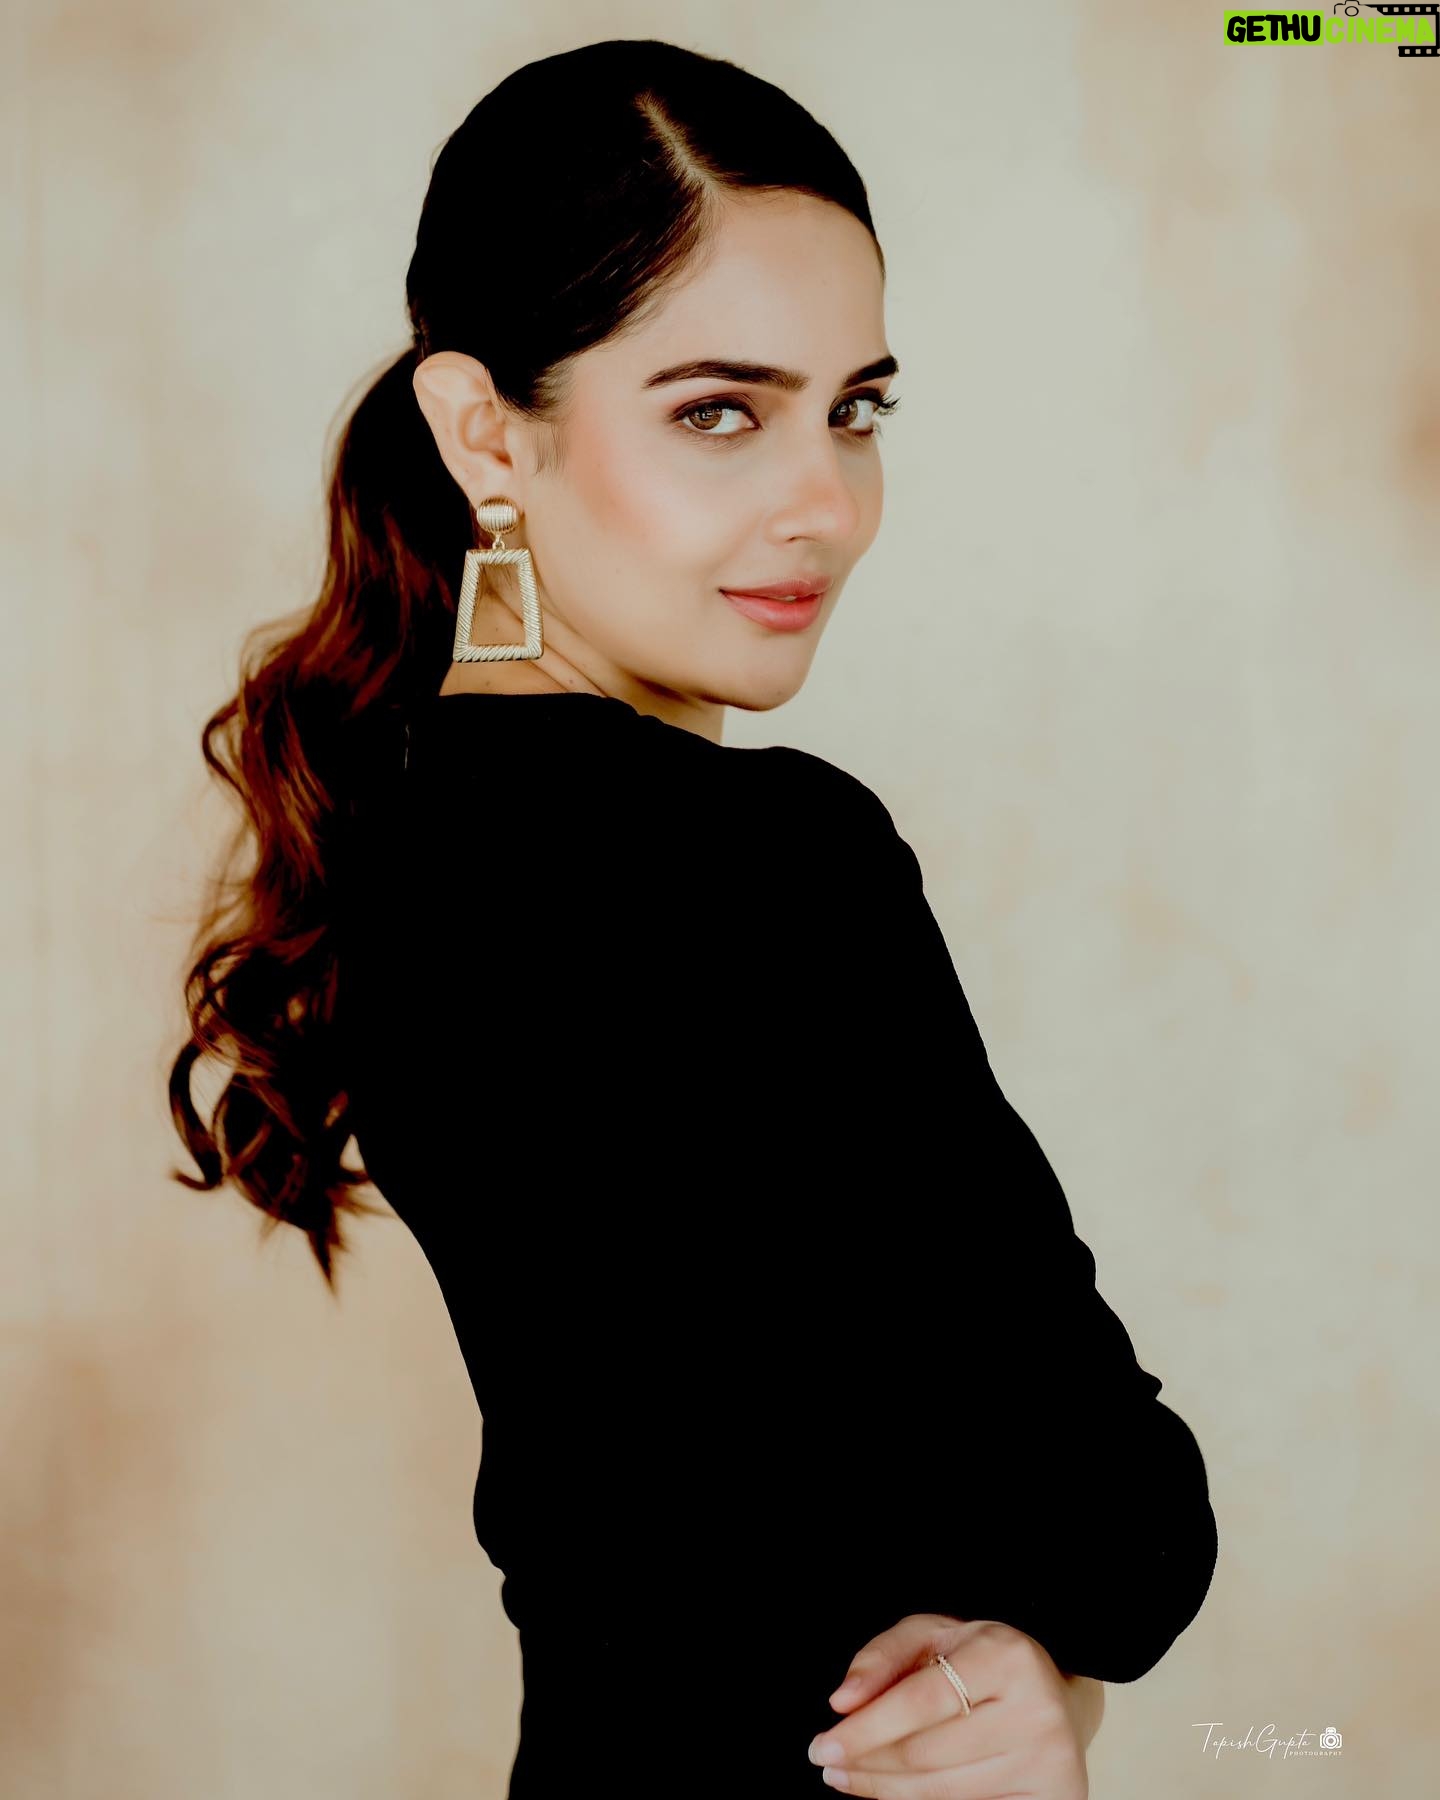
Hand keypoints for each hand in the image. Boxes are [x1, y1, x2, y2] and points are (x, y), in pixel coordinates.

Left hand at [805, 1613, 1092, 1798]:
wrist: (1057, 1699)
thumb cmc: (982, 1662)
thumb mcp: (933, 1636)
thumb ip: (882, 1657)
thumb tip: (843, 1701)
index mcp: (1006, 1657)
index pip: (921, 1702)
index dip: (866, 1728)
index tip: (823, 1745)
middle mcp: (1034, 1710)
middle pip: (926, 1753)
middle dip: (867, 1761)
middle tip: (828, 1762)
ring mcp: (1047, 1761)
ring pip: (942, 1790)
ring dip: (885, 1788)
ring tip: (848, 1777)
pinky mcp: (1054, 1797)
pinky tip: (892, 1789)